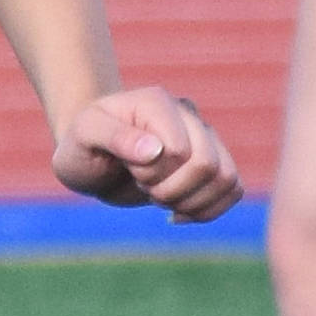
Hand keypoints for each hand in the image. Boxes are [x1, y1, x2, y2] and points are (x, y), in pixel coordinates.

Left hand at [50, 87, 241, 220]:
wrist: (92, 158)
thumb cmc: (82, 145)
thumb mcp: (84, 137)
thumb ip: (114, 137)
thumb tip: (156, 150)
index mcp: (157, 102)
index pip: (178, 151)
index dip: (153, 173)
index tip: (127, 169)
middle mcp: (188, 115)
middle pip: (208, 166)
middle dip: (170, 191)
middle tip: (142, 185)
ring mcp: (204, 138)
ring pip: (227, 179)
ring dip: (190, 203)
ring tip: (159, 197)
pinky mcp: (211, 163)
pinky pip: (233, 190)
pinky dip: (207, 211)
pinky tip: (175, 213)